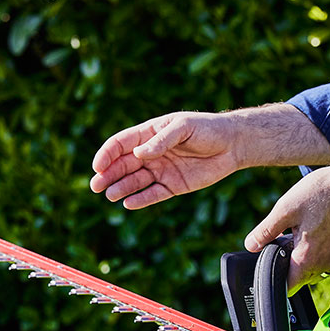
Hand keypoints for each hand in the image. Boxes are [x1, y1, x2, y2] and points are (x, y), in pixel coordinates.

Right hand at [90, 112, 242, 208]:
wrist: (233, 145)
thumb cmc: (207, 129)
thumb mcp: (184, 127)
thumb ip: (162, 140)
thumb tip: (139, 153)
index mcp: (150, 133)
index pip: (121, 143)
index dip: (107, 154)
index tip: (98, 165)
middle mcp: (151, 153)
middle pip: (124, 164)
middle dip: (108, 174)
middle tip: (96, 185)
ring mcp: (161, 170)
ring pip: (135, 181)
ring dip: (121, 188)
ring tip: (110, 195)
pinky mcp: (173, 186)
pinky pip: (153, 194)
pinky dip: (141, 199)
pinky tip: (129, 203)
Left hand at [244, 165, 329, 294]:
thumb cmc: (323, 194)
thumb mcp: (285, 210)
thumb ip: (265, 231)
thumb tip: (251, 245)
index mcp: (307, 259)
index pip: (287, 286)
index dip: (275, 278)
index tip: (269, 263)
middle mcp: (324, 265)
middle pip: (298, 277)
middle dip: (287, 263)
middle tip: (284, 238)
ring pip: (311, 268)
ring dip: (301, 256)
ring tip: (300, 231)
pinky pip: (323, 260)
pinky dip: (314, 250)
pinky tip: (313, 229)